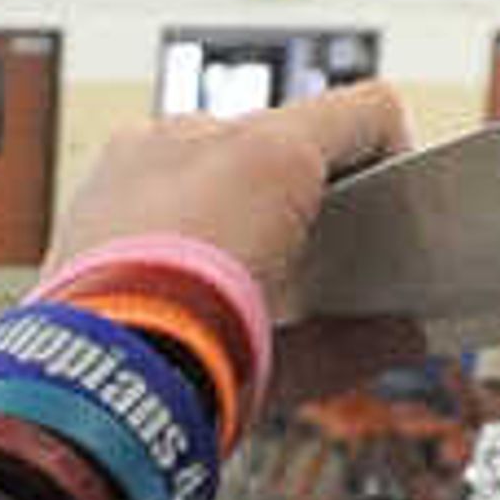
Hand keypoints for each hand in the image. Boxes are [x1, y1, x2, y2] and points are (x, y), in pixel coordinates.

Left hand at [48, 78, 424, 407]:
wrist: (94, 386)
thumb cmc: (197, 363)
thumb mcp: (292, 361)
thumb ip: (356, 340)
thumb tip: (406, 338)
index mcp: (271, 155)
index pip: (366, 113)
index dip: (389, 153)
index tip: (387, 203)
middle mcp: (204, 132)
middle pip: (281, 141)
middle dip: (293, 193)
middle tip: (295, 260)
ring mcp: (141, 150)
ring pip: (210, 158)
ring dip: (226, 202)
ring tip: (220, 275)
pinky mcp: (93, 183)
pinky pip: (151, 179)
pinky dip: (168, 217)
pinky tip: (166, 275)